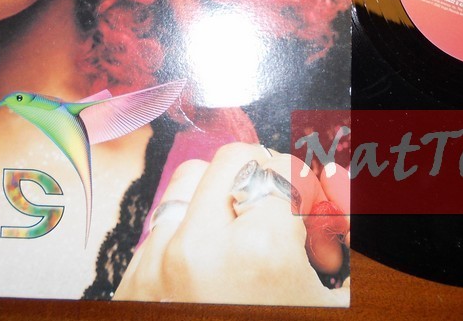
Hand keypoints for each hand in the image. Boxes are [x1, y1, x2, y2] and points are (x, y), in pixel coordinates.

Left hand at [113, 142, 349, 305]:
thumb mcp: (323, 300)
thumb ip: (334, 239)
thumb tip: (333, 183)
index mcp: (257, 251)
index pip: (288, 175)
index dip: (314, 199)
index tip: (319, 225)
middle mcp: (196, 246)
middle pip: (235, 162)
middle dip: (268, 182)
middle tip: (287, 219)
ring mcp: (155, 262)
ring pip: (189, 183)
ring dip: (222, 199)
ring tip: (245, 238)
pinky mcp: (128, 283)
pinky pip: (160, 226)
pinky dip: (188, 234)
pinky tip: (211, 270)